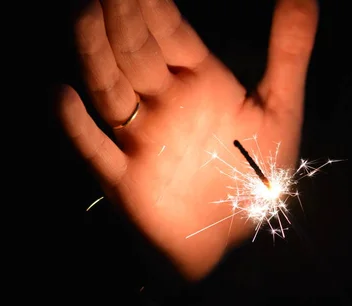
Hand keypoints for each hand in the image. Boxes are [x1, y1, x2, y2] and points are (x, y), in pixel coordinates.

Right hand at [58, 0, 317, 279]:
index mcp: (199, 82)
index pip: (169, 31)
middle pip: (136, 52)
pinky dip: (78, 126)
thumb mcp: (279, 108)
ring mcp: (142, 140)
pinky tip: (62, 95)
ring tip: (83, 14)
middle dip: (122, 17)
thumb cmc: (255, 174)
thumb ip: (289, 50)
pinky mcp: (127, 180)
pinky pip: (97, 150)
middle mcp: (165, 104)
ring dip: (96, 55)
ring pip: (112, 89)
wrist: (235, 235)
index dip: (152, 1)